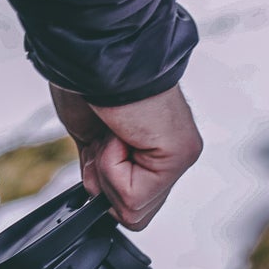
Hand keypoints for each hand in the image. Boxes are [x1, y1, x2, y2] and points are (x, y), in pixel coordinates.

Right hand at [50, 81, 202, 229]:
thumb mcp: (90, 138)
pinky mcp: (179, 155)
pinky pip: (133, 196)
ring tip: (111, 132)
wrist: (93, 54)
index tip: (99, 143)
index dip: (104, 184)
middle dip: (106, 183)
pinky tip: (118, 131)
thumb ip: (101, 170)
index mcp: (154, 149)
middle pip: (135, 214)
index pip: (132, 203)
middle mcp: (172, 154)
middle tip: (105, 139)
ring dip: (107, 172)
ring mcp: (180, 156)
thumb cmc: (88, 80)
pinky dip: (111, 165)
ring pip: (133, 211)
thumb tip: (97, 196)